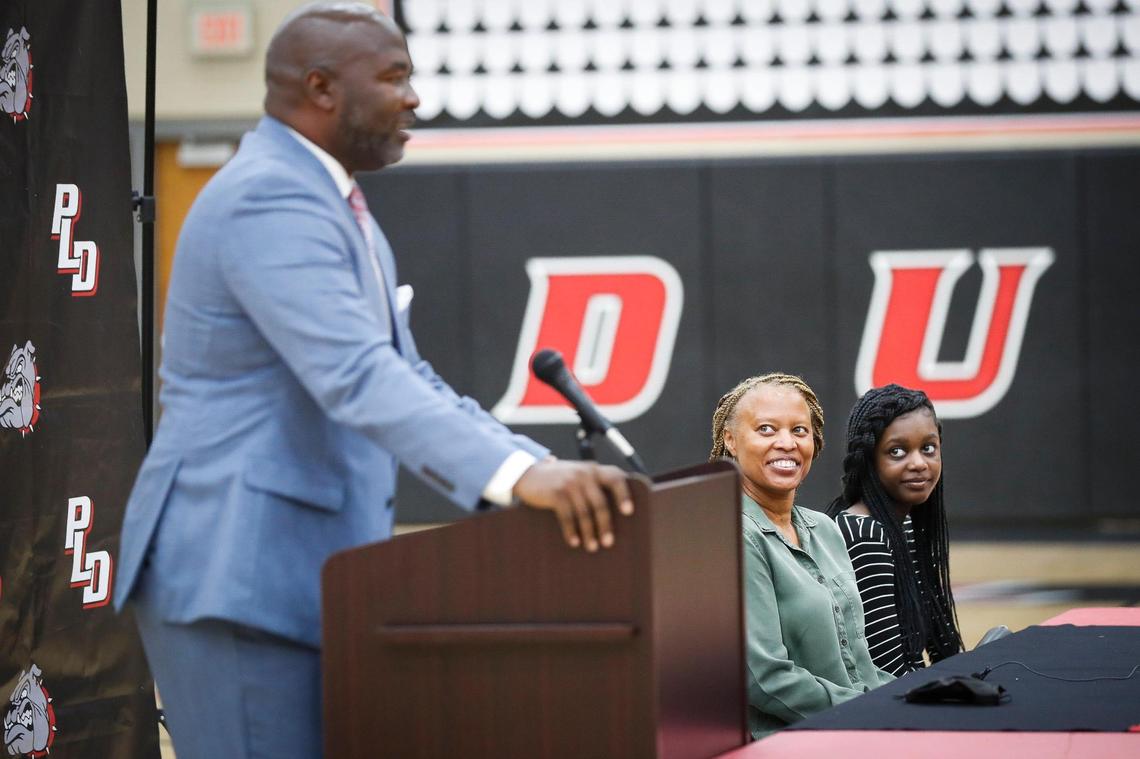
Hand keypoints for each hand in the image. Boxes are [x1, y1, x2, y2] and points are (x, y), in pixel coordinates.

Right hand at [512, 460, 633, 551]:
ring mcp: (569, 483)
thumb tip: (613, 512)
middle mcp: (584, 474)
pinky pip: (567, 517)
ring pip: (584, 513)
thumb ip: (593, 484)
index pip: (615, 477)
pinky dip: (571, 532)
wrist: (528, 473)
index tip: (629, 512)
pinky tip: (574, 542)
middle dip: (605, 525)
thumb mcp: (577, 474)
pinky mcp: (556, 493)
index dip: (624, 494)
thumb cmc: (558, 479)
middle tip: (608, 543)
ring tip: (592, 547)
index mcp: (593, 469)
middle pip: (600, 503)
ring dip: (589, 533)